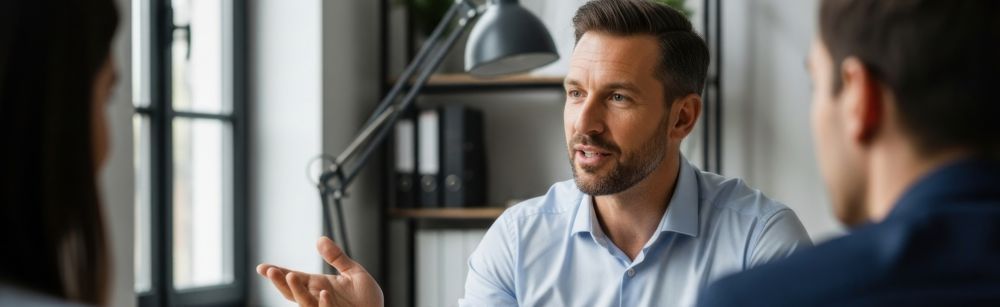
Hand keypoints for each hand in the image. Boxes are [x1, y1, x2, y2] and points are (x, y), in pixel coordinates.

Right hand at [256, 237, 383, 306]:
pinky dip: (324, 304)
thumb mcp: (353, 272)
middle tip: (270, 271)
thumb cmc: (366, 298)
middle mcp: (318, 298)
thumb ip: (337, 258)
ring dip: (297, 291)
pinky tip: (324, 292)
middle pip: (293, 292)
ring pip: (305, 303)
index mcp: (318, 286)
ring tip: (292, 275)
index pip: (295, 278)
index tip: (262, 267)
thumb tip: (320, 239)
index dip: (278, 273)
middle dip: (280, 282)